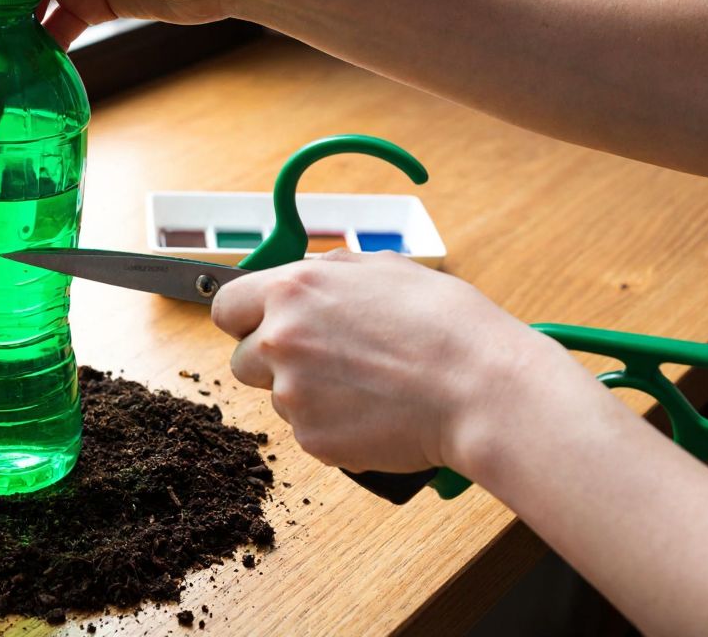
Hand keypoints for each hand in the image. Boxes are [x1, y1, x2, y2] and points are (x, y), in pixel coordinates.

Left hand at [210, 249, 587, 473]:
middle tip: (328, 361)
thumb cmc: (445, 326)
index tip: (262, 326)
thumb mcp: (383, 269)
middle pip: (244, 360)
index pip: (227, 307)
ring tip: (367, 385)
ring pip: (279, 398)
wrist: (480, 389)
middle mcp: (280, 340)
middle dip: (274, 362)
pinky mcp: (312, 439)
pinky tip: (375, 412)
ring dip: (308, 395)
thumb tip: (301, 276)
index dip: (245, 319)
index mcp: (292, 291)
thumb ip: (326, 273)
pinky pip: (308, 431)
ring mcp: (292, 394)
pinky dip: (333, 426)